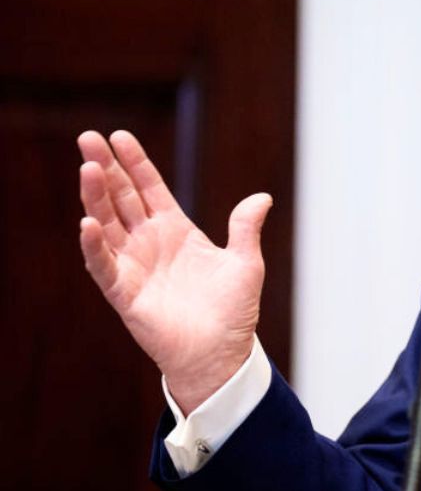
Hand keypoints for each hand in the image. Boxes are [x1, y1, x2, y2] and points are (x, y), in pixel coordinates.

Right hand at [77, 130, 272, 414]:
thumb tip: (263, 197)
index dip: (135, 164)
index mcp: (177, 231)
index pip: (150, 189)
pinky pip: (104, 266)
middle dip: (106, 169)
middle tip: (89, 138)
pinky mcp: (125, 293)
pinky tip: (88, 223)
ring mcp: (135, 266)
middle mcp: (150, 244)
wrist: (222, 354)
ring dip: (96, 197)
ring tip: (88, 168)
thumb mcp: (245, 262)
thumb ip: (246, 228)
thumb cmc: (233, 312)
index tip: (120, 136)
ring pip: (107, 224)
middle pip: (122, 198)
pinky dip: (95, 246)